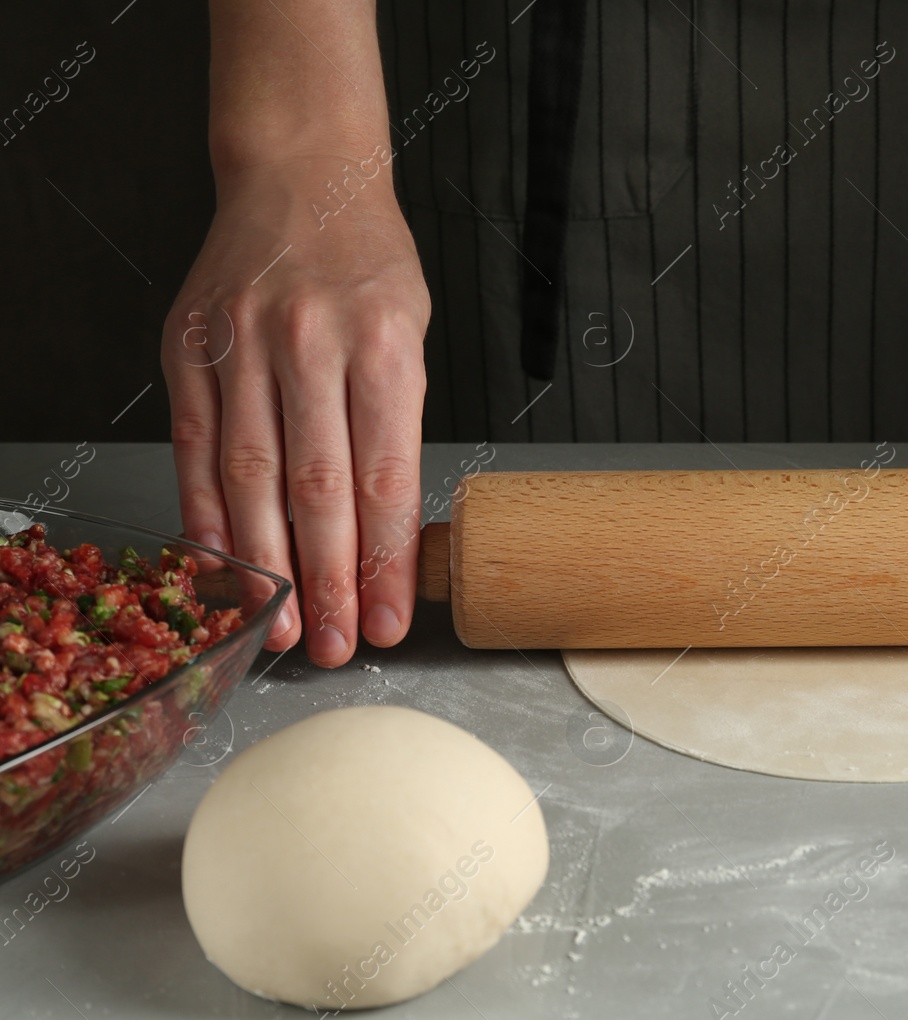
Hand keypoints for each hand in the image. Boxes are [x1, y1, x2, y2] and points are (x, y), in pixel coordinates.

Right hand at [160, 153, 429, 666]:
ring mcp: (240, 345)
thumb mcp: (411, 333)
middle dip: (329, 582)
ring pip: (249, 477)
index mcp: (381, 345)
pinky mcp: (187, 347)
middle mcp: (308, 345)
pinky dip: (204, 513)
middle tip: (338, 646)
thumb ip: (396, 424)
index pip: (384, 478)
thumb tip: (387, 532)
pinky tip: (222, 565)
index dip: (384, 562)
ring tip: (284, 626)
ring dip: (268, 565)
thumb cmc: (369, 264)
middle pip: (317, 489)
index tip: (390, 620)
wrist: (301, 177)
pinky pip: (193, 446)